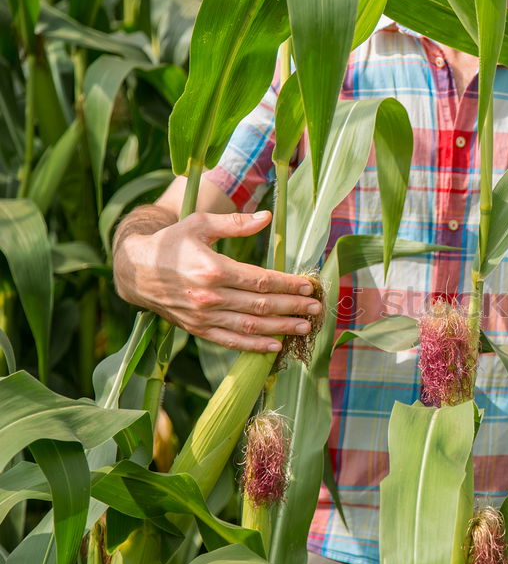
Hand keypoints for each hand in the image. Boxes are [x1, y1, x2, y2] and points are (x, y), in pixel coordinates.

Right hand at [113, 210, 322, 352]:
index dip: (288, 284)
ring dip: (281, 328)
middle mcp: (210, 296)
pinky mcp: (197, 329)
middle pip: (261, 305)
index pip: (261, 281)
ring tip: (305, 327)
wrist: (135, 270)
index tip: (309, 285)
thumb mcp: (200, 224)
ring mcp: (203, 316)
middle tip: (316, 307)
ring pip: (250, 326)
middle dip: (292, 306)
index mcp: (213, 269)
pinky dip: (254, 346)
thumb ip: (236, 223)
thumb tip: (268, 217)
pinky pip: (231, 341)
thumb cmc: (171, 243)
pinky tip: (275, 346)